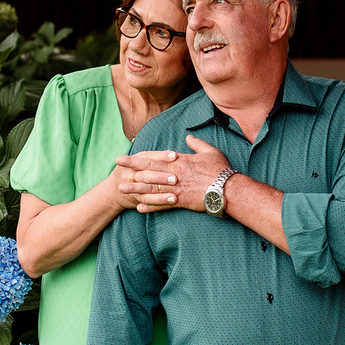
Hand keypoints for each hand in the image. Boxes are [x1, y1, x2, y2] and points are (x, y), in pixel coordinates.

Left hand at [115, 135, 230, 212]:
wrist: (229, 189)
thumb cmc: (221, 170)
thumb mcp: (210, 152)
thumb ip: (197, 144)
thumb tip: (188, 137)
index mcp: (179, 161)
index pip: (153, 159)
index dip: (137, 158)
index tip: (125, 157)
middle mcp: (174, 174)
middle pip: (148, 171)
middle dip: (131, 170)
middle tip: (115, 169)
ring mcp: (176, 189)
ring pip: (151, 188)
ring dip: (135, 189)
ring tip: (121, 188)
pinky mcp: (181, 202)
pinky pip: (162, 204)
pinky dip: (150, 206)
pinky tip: (139, 208)